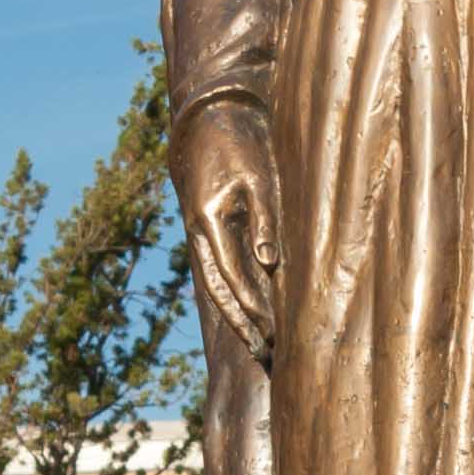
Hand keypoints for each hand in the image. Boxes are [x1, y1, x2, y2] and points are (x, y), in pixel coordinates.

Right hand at [173, 97, 281, 360]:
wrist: (207, 119)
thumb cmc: (241, 143)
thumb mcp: (260, 177)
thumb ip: (265, 220)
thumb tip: (270, 265)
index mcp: (209, 221)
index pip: (234, 275)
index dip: (255, 307)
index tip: (275, 332)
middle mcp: (198, 234)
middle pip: (219, 292)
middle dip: (243, 325)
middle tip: (267, 355)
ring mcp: (198, 235)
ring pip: (215, 287)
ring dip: (237, 318)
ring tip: (259, 347)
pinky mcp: (206, 232)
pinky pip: (218, 273)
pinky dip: (233, 298)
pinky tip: (250, 316)